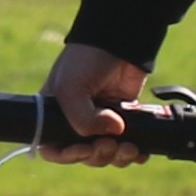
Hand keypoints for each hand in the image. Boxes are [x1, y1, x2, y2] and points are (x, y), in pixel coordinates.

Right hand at [41, 41, 149, 168]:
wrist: (120, 39)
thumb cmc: (86, 59)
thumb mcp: (72, 89)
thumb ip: (83, 120)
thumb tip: (113, 133)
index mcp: (55, 114)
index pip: (53, 148)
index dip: (67, 155)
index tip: (83, 149)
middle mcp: (77, 120)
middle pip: (85, 155)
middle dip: (98, 155)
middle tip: (109, 144)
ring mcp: (102, 120)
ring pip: (108, 153)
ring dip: (118, 156)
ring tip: (130, 147)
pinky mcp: (125, 118)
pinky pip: (128, 145)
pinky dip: (135, 152)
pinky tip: (141, 150)